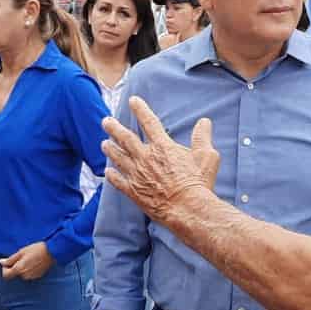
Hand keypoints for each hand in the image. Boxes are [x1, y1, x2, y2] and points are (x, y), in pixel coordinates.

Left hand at [0, 241, 54, 280]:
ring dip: (22, 268)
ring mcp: (31, 277)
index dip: (5, 269)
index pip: (6, 275)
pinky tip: (34, 262)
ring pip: (22, 274)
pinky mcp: (37, 276)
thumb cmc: (36, 249)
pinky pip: (29, 274)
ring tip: (29, 258)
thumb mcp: (21, 252)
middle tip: (21, 257)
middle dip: (15, 267)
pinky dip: (29, 269)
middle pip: (14, 274)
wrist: (52, 252)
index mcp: (19, 269)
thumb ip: (10, 259)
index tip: (8, 262)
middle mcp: (24, 275)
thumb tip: (0, 262)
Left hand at [102, 97, 220, 223]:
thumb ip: (203, 137)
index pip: (149, 122)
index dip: (140, 109)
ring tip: (104, 143)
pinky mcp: (134, 191)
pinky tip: (108, 171)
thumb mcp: (207, 156)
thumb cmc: (198, 183)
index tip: (133, 100)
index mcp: (163, 147)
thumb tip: (204, 122)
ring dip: (110, 149)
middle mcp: (146, 158)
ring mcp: (137, 175)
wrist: (187, 209)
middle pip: (125, 138)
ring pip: (118, 157)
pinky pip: (118, 181)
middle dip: (114, 128)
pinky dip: (112, 175)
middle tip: (106, 121)